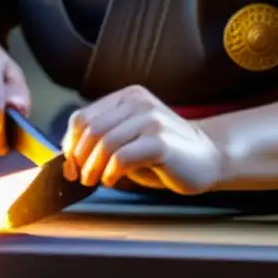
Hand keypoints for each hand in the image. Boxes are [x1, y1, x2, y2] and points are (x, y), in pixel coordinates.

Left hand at [61, 86, 224, 194]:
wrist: (208, 156)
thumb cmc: (164, 152)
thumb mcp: (130, 137)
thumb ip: (104, 137)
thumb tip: (70, 156)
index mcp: (128, 97)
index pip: (83, 117)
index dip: (70, 143)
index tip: (70, 165)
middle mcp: (138, 103)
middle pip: (91, 130)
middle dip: (79, 158)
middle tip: (81, 177)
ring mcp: (151, 120)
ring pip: (104, 143)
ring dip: (93, 168)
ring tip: (97, 180)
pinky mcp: (161, 141)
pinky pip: (122, 158)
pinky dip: (110, 173)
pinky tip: (113, 180)